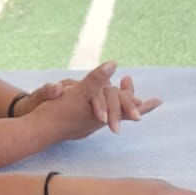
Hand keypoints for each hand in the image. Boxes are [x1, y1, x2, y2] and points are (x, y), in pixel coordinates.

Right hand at [24, 61, 161, 135]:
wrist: (37, 130)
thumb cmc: (57, 112)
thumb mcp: (78, 93)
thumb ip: (96, 79)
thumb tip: (114, 63)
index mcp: (102, 113)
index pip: (127, 107)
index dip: (143, 105)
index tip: (158, 102)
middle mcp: (97, 121)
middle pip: (120, 111)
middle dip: (130, 103)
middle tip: (144, 101)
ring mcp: (86, 124)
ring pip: (108, 114)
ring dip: (117, 105)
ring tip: (125, 97)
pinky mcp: (75, 124)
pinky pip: (96, 116)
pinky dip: (103, 108)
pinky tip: (98, 107)